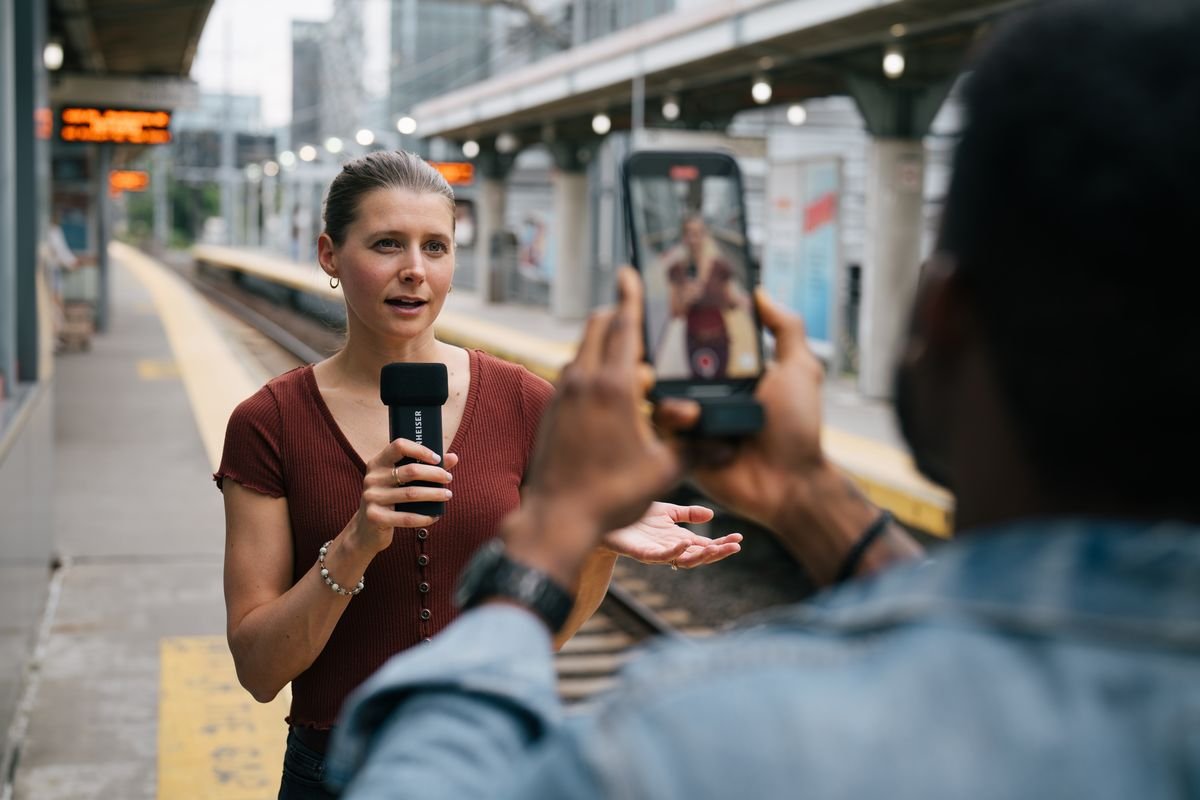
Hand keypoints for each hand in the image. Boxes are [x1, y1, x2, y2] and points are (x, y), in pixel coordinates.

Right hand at [352, 439, 457, 554]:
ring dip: (434, 494)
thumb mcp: (401, 482)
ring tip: (447, 495)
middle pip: (411, 471)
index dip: (421, 450)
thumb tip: (453, 457)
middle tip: (448, 478)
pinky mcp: (375, 517)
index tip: (437, 459)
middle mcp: (372, 478)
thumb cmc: (390, 499)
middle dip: (435, 474)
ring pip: (412, 494)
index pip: (399, 446)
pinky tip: (435, 516)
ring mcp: (372, 497)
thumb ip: (426, 467)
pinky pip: (406, 517)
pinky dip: (425, 517)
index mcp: (378, 463)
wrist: (366, 529)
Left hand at [505, 267, 680, 586]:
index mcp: (614, 386)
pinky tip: (607, 396)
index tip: (628, 271)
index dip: (630, 296)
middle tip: (639, 323)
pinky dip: (591, 372)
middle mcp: (583, 381)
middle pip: (598, 328)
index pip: (623, 325)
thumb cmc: (612, 495)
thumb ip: (695, 448)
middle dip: (618, 316)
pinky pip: (573, 376)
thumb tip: (725, 442)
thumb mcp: (664, 471)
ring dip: (605, 348)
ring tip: (632, 369)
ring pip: (584, 352)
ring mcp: (563, 395)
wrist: (557, 519)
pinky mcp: (553, 411)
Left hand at [599, 501, 742, 568]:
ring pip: (682, 561)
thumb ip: (687, 514)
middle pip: (699, 557)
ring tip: (716, 547)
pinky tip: (684, 543)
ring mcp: (655, 552)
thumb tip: (712, 516)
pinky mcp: (640, 553)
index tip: (739, 538)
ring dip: (700, 556)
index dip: (722, 543)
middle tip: (735, 546)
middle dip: (718, 553)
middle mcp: (669, 548)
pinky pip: (659, 557)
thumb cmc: (634, 516)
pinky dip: (673, 552)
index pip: (705, 545)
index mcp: (678, 539)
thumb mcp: (666, 511)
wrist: (603, 515)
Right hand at [654, 288, 826, 533]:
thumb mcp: (800, 368)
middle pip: (667, 365)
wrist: (790, 483)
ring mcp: (691, 421)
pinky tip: (690, 418)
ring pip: (656, 393)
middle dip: (655, 353)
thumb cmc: (797, 428)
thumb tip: (760, 292)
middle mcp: (706, 393)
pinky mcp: (680, 448)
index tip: (665, 303)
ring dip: (663, 389)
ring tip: (682, 395)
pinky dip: (671, 419)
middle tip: (651, 345)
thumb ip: (785, 328)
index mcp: (729, 372)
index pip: (696, 341)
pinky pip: (660, 429)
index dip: (680, 323)